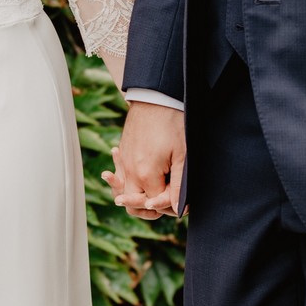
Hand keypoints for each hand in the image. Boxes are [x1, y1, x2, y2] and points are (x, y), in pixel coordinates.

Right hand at [102, 102, 185, 219]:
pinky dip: (129, 181)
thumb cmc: (172, 124)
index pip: (154, 204)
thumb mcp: (182, 157)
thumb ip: (179, 187)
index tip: (184, 201)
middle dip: (150, 207)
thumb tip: (179, 210)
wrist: (155, 95)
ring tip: (154, 195)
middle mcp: (129, 171)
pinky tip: (144, 177)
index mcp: (145, 175)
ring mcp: (123, 161)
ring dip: (139, 195)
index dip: (170, 206)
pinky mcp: (123, 152)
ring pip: (125, 190)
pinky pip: (122, 175)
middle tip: (168, 203)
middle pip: (133, 203)